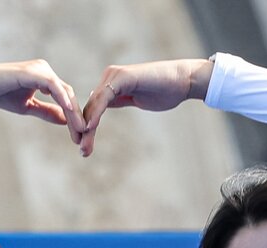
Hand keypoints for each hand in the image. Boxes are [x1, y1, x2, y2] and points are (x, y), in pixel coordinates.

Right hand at [0, 60, 84, 141]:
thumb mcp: (28, 107)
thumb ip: (47, 112)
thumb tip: (65, 120)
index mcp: (44, 77)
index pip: (65, 97)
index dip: (73, 117)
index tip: (79, 136)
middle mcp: (44, 70)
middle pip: (68, 95)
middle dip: (77, 117)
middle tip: (83, 137)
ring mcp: (39, 69)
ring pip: (64, 92)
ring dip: (73, 112)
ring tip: (80, 130)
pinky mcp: (33, 72)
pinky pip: (53, 87)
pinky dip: (63, 99)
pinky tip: (70, 112)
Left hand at [79, 59, 213, 155]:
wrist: (183, 81)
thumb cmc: (165, 90)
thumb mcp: (137, 99)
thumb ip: (120, 100)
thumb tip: (105, 105)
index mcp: (112, 83)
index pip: (94, 108)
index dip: (88, 128)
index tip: (84, 147)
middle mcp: (110, 77)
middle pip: (91, 108)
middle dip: (84, 131)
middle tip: (82, 153)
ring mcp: (114, 76)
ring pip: (94, 104)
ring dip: (88, 127)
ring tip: (84, 147)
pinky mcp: (122, 77)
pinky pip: (104, 98)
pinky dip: (96, 113)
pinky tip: (90, 127)